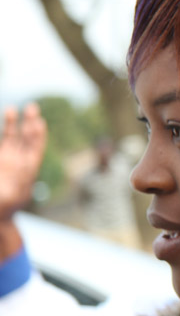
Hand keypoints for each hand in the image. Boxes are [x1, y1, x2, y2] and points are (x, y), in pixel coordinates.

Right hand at [0, 104, 47, 221]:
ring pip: (16, 137)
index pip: (35, 151)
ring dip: (18, 123)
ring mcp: (10, 159)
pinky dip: (9, 128)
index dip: (38, 138)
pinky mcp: (2, 157)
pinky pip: (6, 140)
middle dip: (30, 124)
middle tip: (33, 107)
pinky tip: (9, 112)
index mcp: (27, 173)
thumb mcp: (6, 199)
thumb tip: (6, 187)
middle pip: (28, 140)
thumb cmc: (4, 208)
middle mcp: (20, 163)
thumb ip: (8, 191)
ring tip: (18, 107)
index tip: (39, 124)